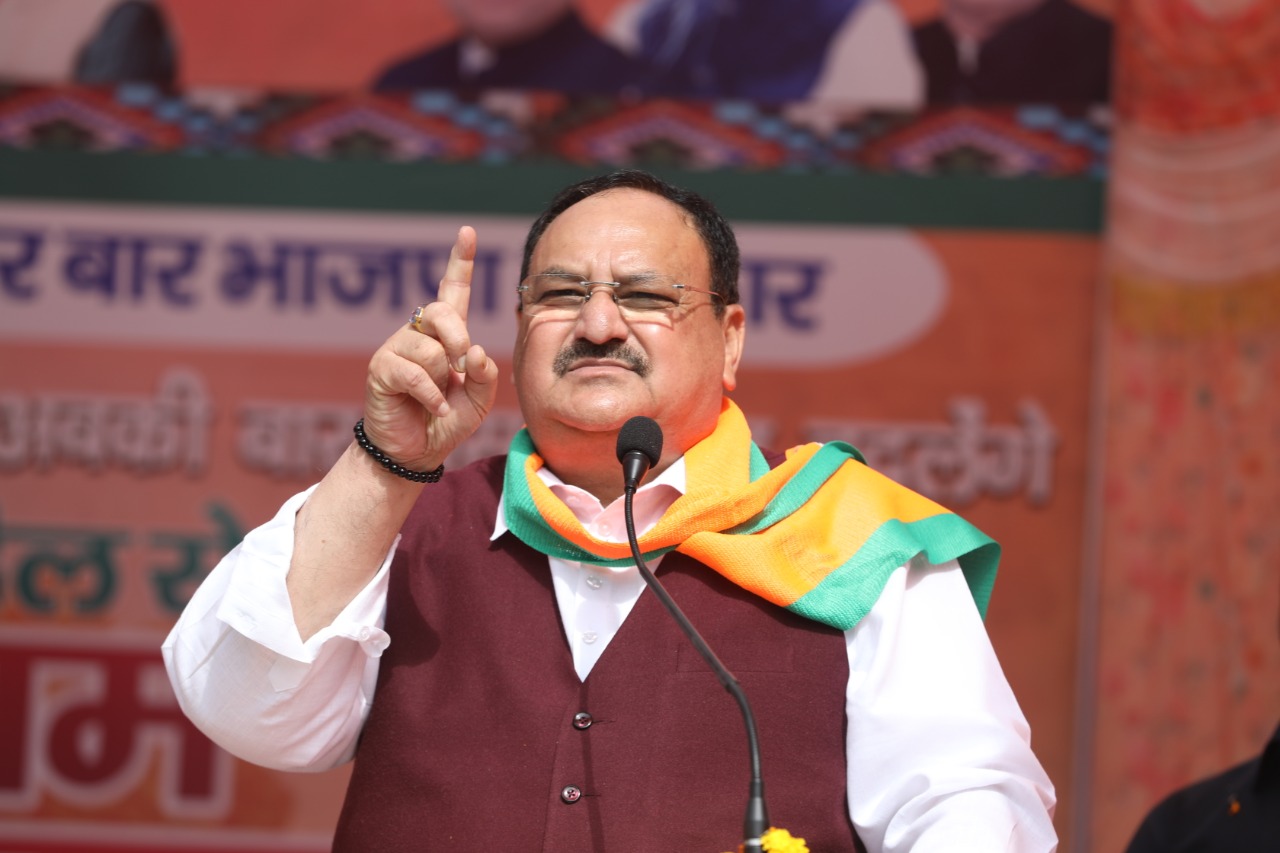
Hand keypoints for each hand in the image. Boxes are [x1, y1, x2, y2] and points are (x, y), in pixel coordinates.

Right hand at [361, 226, 498, 470]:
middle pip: (442, 312)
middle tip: (462, 368)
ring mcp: (397, 348)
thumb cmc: (449, 419)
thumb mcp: (480, 399)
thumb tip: (474, 351)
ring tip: (439, 398)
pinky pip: (413, 374)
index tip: (467, 232)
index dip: (460, 262)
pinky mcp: (381, 369)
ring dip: (443, 380)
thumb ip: (486, 375)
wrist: (417, 451)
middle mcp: (419, 333)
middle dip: (458, 340)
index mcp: (446, 334)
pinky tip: (434, 408)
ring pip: (431, 350)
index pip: (453, 290)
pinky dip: (432, 397)